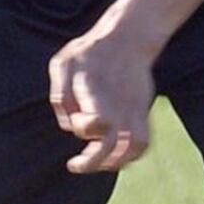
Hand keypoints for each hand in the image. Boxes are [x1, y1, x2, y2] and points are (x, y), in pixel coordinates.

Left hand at [48, 28, 154, 173]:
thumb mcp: (63, 63)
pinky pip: (143, 142)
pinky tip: (113, 157)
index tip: (80, 125)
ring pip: (130, 149)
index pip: (98, 120)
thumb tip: (69, 124)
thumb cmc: (88, 53)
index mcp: (96, 90)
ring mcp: (133, 109)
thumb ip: (60, 94)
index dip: (87, 128)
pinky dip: (130, 156)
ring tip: (95, 163)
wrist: (128, 38)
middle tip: (75, 165)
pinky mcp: (142, 111)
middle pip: (112, 144)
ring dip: (112, 163)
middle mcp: (117, 103)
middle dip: (92, 162)